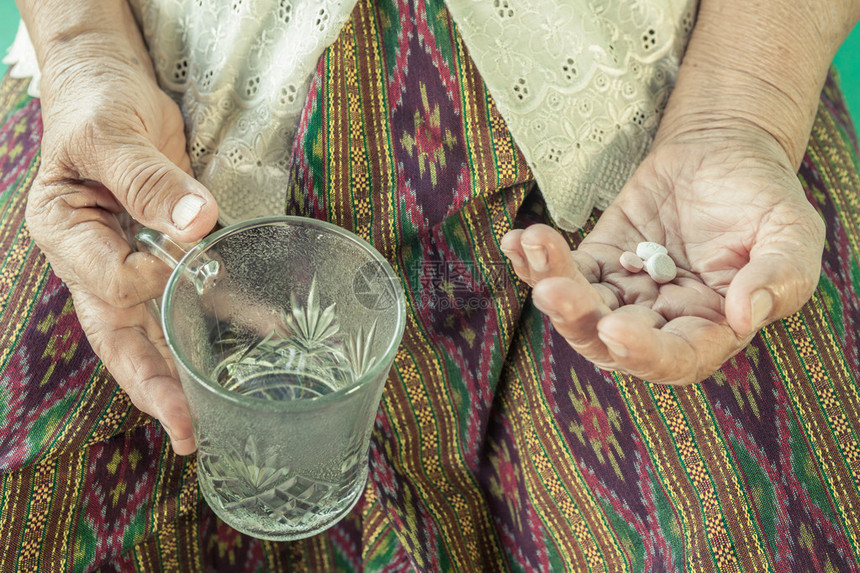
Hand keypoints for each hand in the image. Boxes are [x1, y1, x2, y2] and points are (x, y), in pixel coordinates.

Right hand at [26, 38, 217, 452]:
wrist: (114, 88)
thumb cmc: (98, 104)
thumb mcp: (115, 133)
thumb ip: (148, 177)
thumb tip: (195, 223)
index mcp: (65, 233)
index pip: (108, 282)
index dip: (149, 281)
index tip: (184, 261)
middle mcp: (95, 259)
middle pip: (119, 336)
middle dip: (152, 386)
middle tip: (185, 431)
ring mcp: (131, 261)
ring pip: (156, 330)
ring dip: (187, 371)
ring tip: (219, 415)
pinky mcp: (167, 254)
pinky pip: (194, 293)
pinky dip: (227, 316)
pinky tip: (262, 333)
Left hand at [501, 126, 824, 384]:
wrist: (723, 153)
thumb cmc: (763, 198)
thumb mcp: (790, 233)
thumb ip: (779, 276)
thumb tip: (745, 314)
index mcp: (710, 328)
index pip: (675, 359)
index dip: (645, 353)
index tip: (617, 329)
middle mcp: (661, 321)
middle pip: (610, 342)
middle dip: (579, 321)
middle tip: (555, 292)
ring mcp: (624, 292)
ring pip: (579, 308)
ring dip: (551, 284)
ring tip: (535, 247)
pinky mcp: (598, 260)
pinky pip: (564, 269)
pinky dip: (536, 261)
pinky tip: (518, 241)